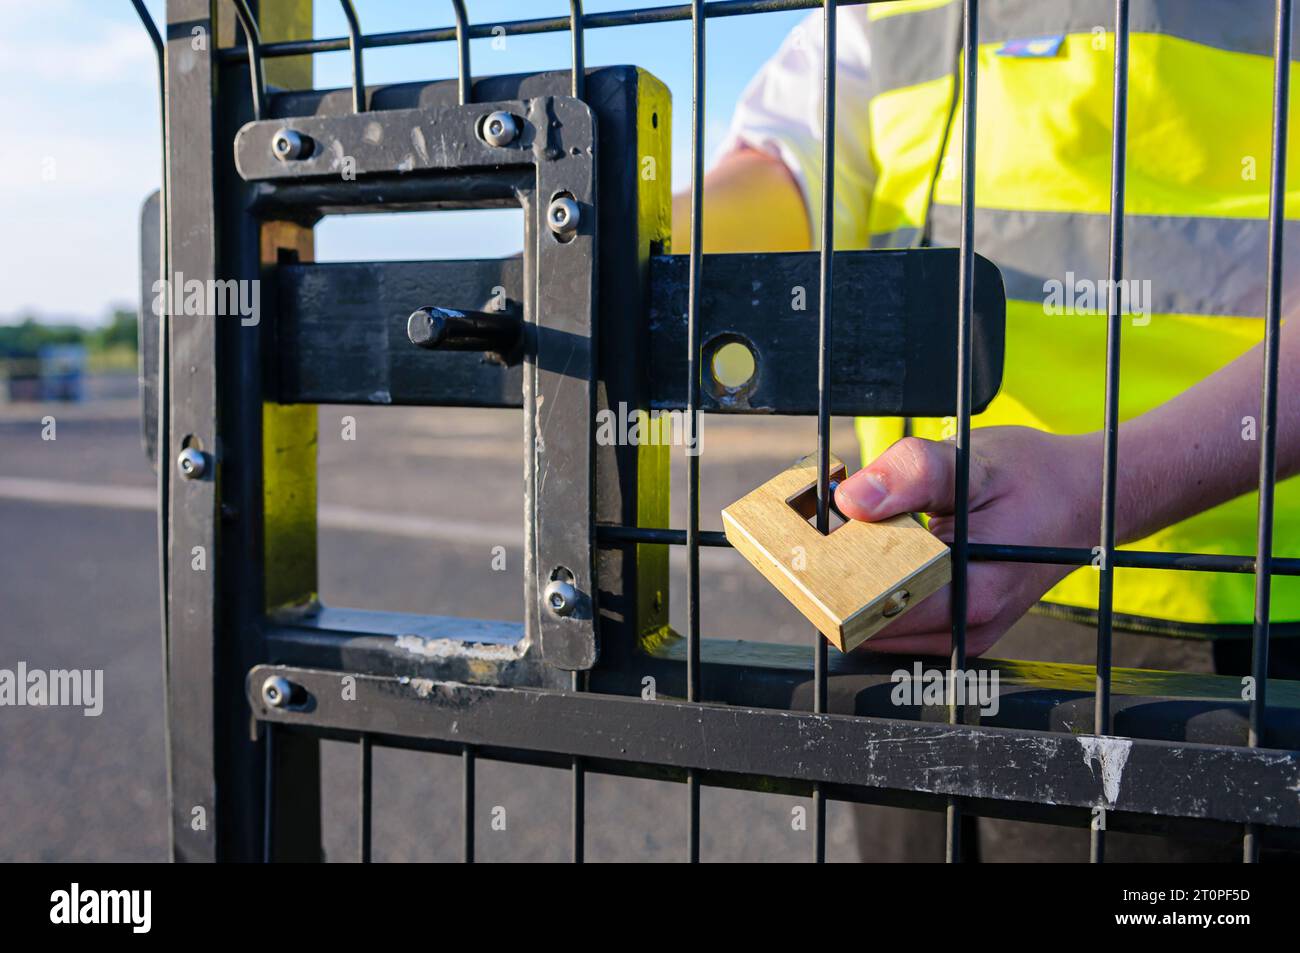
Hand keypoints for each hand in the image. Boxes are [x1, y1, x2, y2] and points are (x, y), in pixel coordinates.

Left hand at [833, 427, 1101, 655]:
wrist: (1086, 497)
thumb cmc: (1035, 477)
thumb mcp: (973, 461)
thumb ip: (911, 475)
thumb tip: (850, 498)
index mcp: (970, 597)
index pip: (870, 612)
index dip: (832, 576)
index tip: (814, 538)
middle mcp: (966, 629)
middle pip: (866, 626)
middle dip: (837, 582)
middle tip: (826, 531)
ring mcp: (963, 634)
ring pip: (877, 628)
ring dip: (855, 587)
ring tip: (856, 537)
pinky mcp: (958, 627)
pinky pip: (897, 620)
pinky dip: (879, 590)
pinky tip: (882, 551)